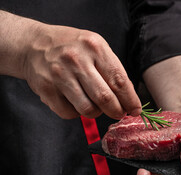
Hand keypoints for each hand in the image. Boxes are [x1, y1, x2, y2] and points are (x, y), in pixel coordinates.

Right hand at [23, 24, 141, 118]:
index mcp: (95, 48)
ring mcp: (60, 75)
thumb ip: (112, 70)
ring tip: (96, 105)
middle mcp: (77, 60)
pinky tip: (77, 102)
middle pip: (105, 98)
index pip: (119, 81)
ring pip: (88, 109)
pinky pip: (69, 113)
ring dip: (97, 113)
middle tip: (119, 113)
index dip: (130, 100)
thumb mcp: (96, 48)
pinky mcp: (46, 89)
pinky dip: (77, 113)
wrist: (33, 45)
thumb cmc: (72, 48)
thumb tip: (129, 100)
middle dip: (117, 111)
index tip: (135, 110)